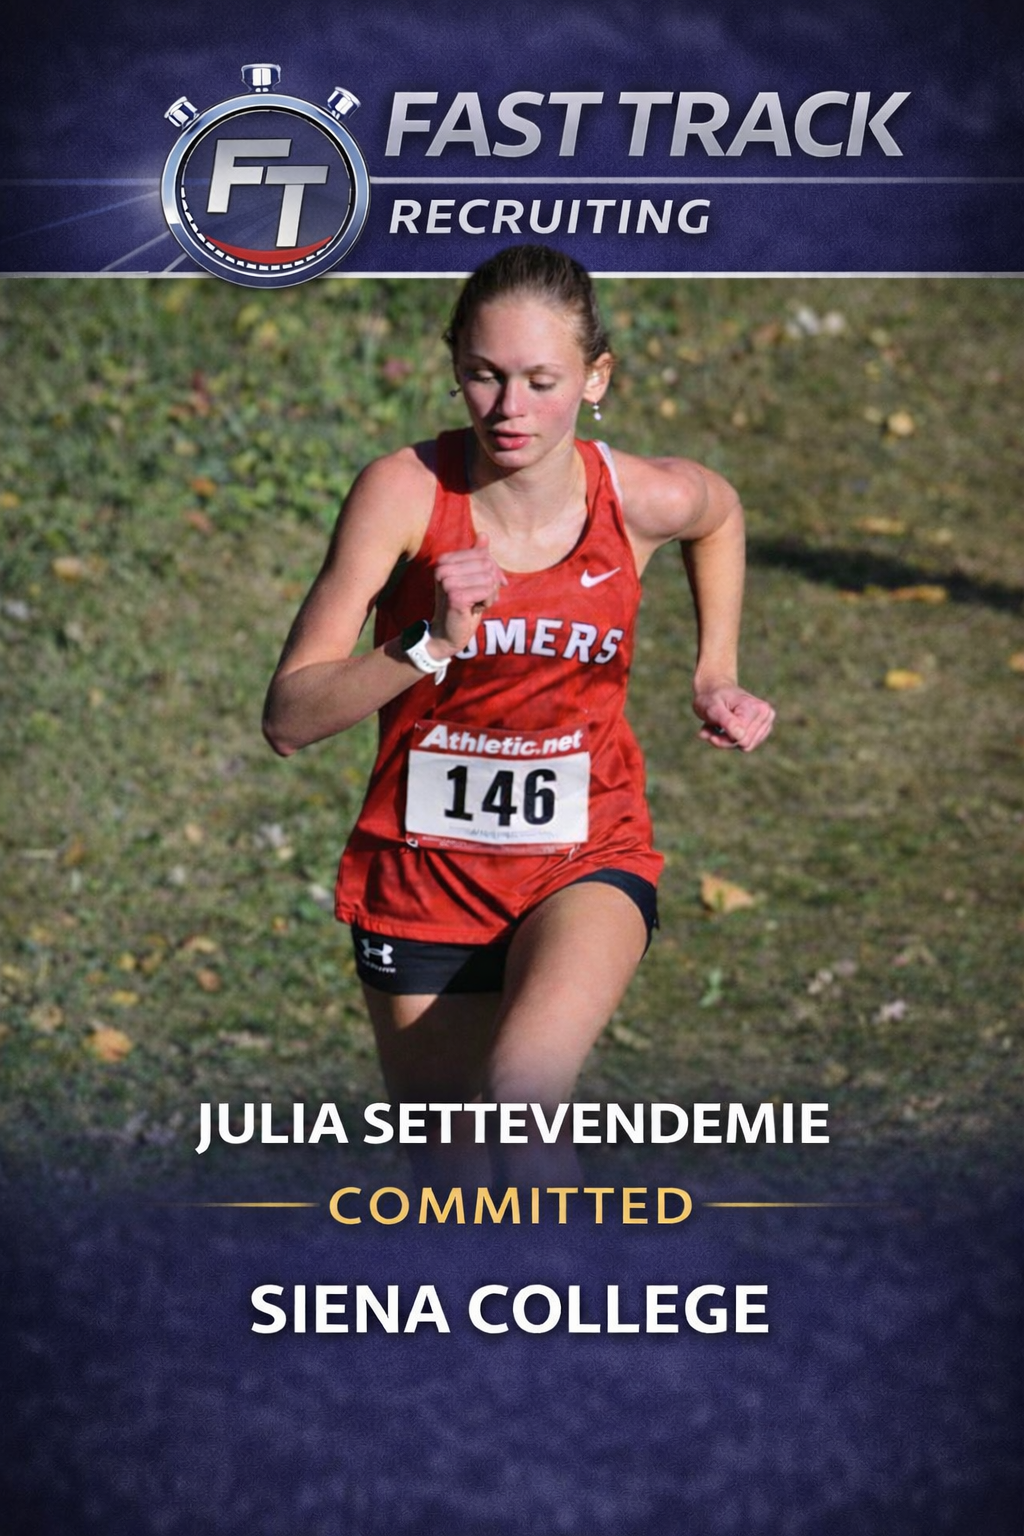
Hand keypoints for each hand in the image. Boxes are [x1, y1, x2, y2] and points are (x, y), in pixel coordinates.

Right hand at [431, 532, 507, 656]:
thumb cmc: (462, 604)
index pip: (482, 554)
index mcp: (445, 560)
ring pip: (489, 578)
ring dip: (490, 595)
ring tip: (476, 603)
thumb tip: (484, 534)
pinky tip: (474, 609)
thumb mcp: (471, 578)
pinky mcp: (455, 596)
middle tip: (481, 597)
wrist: (447, 633)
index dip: (493, 570)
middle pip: (487, 565)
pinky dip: (487, 602)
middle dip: (492, 583)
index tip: (489, 585)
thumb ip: (477, 556)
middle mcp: (443, 568)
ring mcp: (447, 582)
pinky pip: (487, 591)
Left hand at [693, 684, 774, 751]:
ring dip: (726, 740)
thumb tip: (740, 736)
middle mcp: (766, 714)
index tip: (709, 727)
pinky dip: (731, 739)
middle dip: (724, 740)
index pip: (741, 739)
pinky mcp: (763, 729)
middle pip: (745, 745)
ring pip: (745, 747)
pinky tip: (724, 728)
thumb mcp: (712, 708)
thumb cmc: (712, 698)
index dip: (723, 738)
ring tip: (717, 725)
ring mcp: (767, 722)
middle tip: (711, 726)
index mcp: (756, 707)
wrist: (715, 690)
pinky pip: (746, 745)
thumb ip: (727, 721)